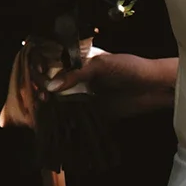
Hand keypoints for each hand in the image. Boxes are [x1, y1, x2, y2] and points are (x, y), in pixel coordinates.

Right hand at [43, 48, 177, 119]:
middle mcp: (79, 78)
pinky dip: (64, 121)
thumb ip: (77, 74)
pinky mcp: (94, 112)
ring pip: (62, 102)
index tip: (31, 81)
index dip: (41, 72)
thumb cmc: (131, 68)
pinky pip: (75, 117)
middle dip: (41, 92)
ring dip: (50, 108)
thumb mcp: (102, 65)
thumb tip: (52, 86)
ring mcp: (85, 95)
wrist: (155, 87)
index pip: (54, 65)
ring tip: (37, 113)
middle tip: (33, 100)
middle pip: (54, 86)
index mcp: (79, 61)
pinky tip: (52, 124)